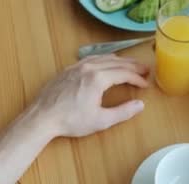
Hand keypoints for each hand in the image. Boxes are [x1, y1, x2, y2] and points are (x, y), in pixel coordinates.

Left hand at [31, 54, 148, 137]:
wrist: (42, 117)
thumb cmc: (71, 121)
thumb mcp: (101, 120)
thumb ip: (123, 112)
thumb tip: (140, 105)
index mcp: (98, 78)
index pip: (124, 73)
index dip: (137, 78)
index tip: (145, 84)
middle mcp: (88, 67)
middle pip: (116, 62)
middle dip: (132, 66)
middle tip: (144, 69)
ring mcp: (76, 66)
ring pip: (103, 58)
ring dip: (119, 61)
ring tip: (129, 65)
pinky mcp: (68, 69)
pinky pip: (91, 59)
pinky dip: (104, 60)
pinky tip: (106, 64)